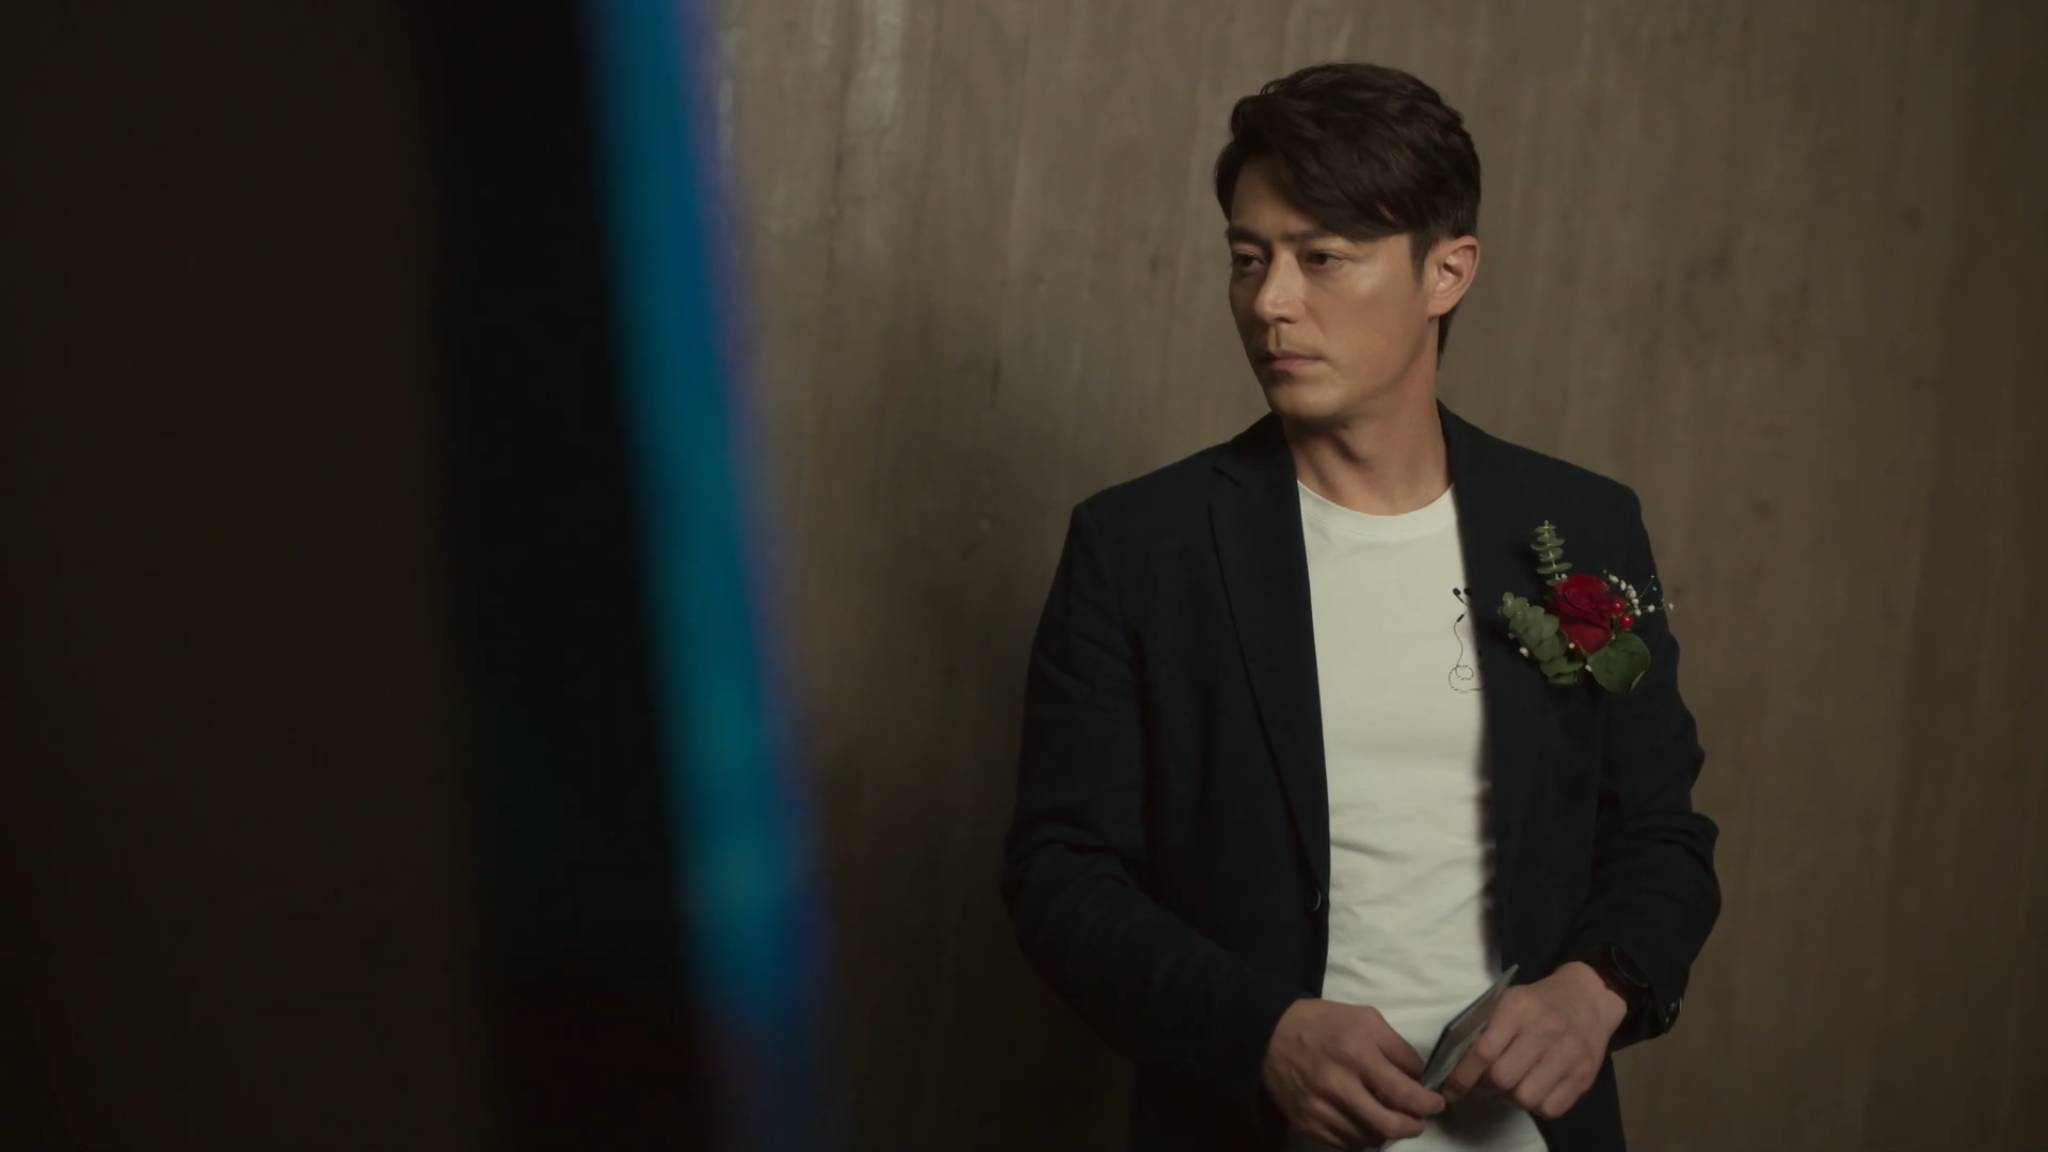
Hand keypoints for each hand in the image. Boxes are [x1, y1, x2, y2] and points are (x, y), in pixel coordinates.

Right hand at [1262, 999, 1445, 1146]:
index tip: (1436, 1104)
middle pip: (1388, 1124)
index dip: (1427, 1104)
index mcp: (1356, 1052)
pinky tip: (1366, 1123)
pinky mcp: (1307, 1123)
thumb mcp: (1366, 1018)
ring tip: (1392, 1120)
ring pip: (1369, 1138)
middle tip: (1419, 1121)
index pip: (1402, 1092)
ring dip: (1388, 1133)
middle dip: (1412, 1126)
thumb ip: (1397, 1048)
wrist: (1269, 1035)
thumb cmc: (1324, 1023)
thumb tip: (1420, 1078)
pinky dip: (1363, 1137)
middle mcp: (1337, 1084)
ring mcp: (1320, 1108)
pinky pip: (1346, 1143)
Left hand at [1440, 962, 1627, 1119]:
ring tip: (1514, 1084)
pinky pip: (1551, 1109)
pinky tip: (1536, 1089)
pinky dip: (1537, 1106)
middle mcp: (1545, 1031)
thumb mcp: (1508, 1001)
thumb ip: (1485, 1029)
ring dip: (1512, 1097)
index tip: (1451, 1090)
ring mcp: (1568, 1055)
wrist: (1588, 998)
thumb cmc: (1538, 1002)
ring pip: (1526, 1098)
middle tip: (1488, 1081)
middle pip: (1503, 1079)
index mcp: (1518, 1009)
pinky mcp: (1584, 1076)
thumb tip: (1458, 1065)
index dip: (1463, 1077)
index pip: (1483, 1051)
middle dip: (1487, 1086)